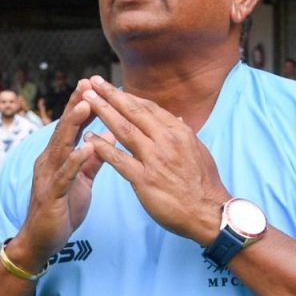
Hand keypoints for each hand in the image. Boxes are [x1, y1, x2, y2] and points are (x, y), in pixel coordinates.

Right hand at [13, 80, 109, 268]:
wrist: (41, 242)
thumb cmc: (63, 210)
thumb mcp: (82, 180)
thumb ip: (95, 158)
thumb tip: (110, 135)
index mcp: (58, 156)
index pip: (72, 125)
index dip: (82, 103)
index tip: (94, 83)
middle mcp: (50, 161)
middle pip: (65, 128)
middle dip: (76, 104)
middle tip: (88, 82)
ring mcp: (49, 176)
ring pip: (62, 145)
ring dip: (75, 125)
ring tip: (88, 105)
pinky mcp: (52, 195)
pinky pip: (65, 175)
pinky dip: (75, 160)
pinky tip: (86, 148)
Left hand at [81, 76, 229, 244]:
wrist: (208, 213)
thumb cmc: (204, 184)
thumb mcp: (199, 151)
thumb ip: (184, 134)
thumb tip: (178, 119)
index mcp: (179, 132)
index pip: (149, 108)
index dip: (128, 96)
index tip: (113, 88)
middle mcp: (166, 141)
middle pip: (133, 112)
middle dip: (111, 95)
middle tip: (93, 83)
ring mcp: (154, 159)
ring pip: (123, 130)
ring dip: (103, 112)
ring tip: (87, 100)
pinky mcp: (144, 179)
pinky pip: (118, 159)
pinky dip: (101, 147)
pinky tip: (88, 137)